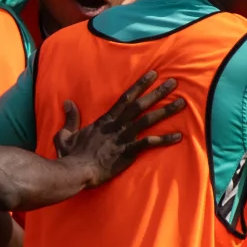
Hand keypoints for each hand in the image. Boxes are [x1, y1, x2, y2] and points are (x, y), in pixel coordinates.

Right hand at [53, 71, 184, 185]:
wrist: (75, 171)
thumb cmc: (70, 156)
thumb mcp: (65, 134)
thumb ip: (70, 118)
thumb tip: (67, 103)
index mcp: (105, 121)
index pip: (125, 98)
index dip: (140, 85)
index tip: (153, 74)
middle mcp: (116, 126)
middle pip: (140, 105)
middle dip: (157, 92)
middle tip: (173, 82)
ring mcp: (123, 138)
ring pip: (147, 120)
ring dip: (165, 111)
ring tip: (181, 103)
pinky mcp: (127, 153)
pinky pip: (149, 144)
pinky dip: (164, 139)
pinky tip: (178, 136)